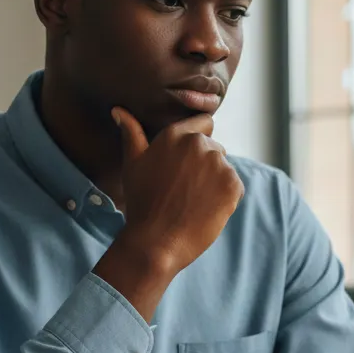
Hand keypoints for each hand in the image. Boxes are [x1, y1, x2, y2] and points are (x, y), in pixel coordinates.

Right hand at [112, 107, 243, 273]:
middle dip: (204, 164)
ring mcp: (219, 164)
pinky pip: (235, 187)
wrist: (156, 242)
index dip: (198, 140)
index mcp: (176, 135)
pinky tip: (204, 210)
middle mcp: (199, 144)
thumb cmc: (141, 203)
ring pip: (224, 168)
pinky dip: (225, 198)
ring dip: (214, 181)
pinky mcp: (233, 185)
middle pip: (214, 148)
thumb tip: (118, 110)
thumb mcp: (133, 164)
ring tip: (193, 201)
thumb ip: (131, 133)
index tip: (188, 161)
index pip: (204, 123)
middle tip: (185, 189)